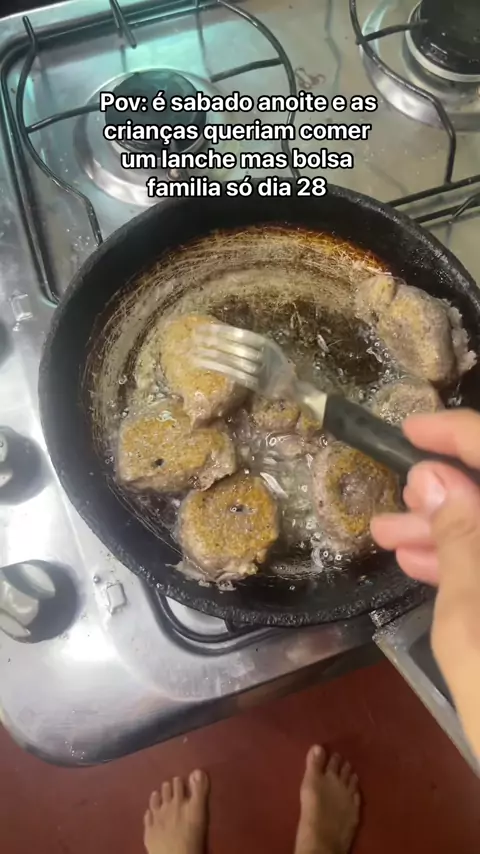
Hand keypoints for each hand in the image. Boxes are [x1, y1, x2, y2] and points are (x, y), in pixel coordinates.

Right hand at [371, 409, 479, 761]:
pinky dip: (467, 564)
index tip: (409, 430)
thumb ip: (459, 537)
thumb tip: (434, 475)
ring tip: (387, 538)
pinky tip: (421, 566)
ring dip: (446, 532)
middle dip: (443, 494)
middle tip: (394, 506)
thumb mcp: (472, 615)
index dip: (457, 432)